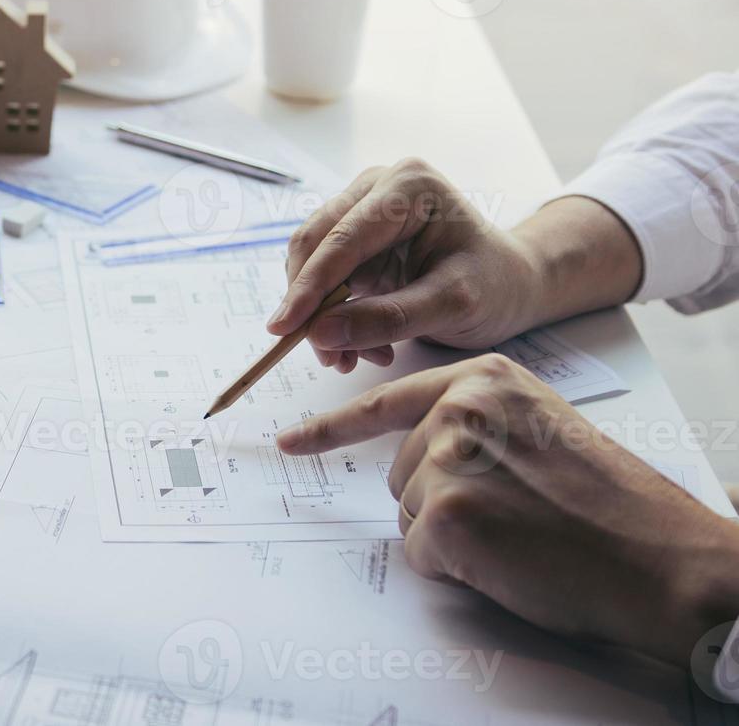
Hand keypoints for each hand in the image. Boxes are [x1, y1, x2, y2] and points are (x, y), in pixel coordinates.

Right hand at [268, 158, 543, 372]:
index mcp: (407, 186)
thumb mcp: (452, 305)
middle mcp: (378, 187)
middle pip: (316, 243)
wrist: (511, 285)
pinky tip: (359, 345)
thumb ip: (387, 319)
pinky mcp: (356, 237)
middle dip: (311, 305)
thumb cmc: (496, 286)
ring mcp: (363, 208)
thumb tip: (320, 334)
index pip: (343, 238)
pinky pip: (323, 277)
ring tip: (350, 359)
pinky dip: (332, 315)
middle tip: (323, 356)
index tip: (282, 328)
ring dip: (320, 315)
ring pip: (312, 262)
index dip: (308, 286)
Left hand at [277, 355, 738, 667]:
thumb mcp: (541, 428)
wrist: (662, 557)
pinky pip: (422, 554)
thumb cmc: (609, 504)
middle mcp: (459, 407)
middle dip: (445, 503)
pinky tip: (509, 559)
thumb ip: (478, 424)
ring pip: (412, 514)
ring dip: (454, 536)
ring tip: (521, 533)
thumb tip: (418, 453)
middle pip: (402, 472)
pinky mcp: (448, 514)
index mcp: (484, 379)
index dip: (330, 429)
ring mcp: (448, 458)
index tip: (287, 442)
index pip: (385, 404)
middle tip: (516, 516)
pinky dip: (457, 570)